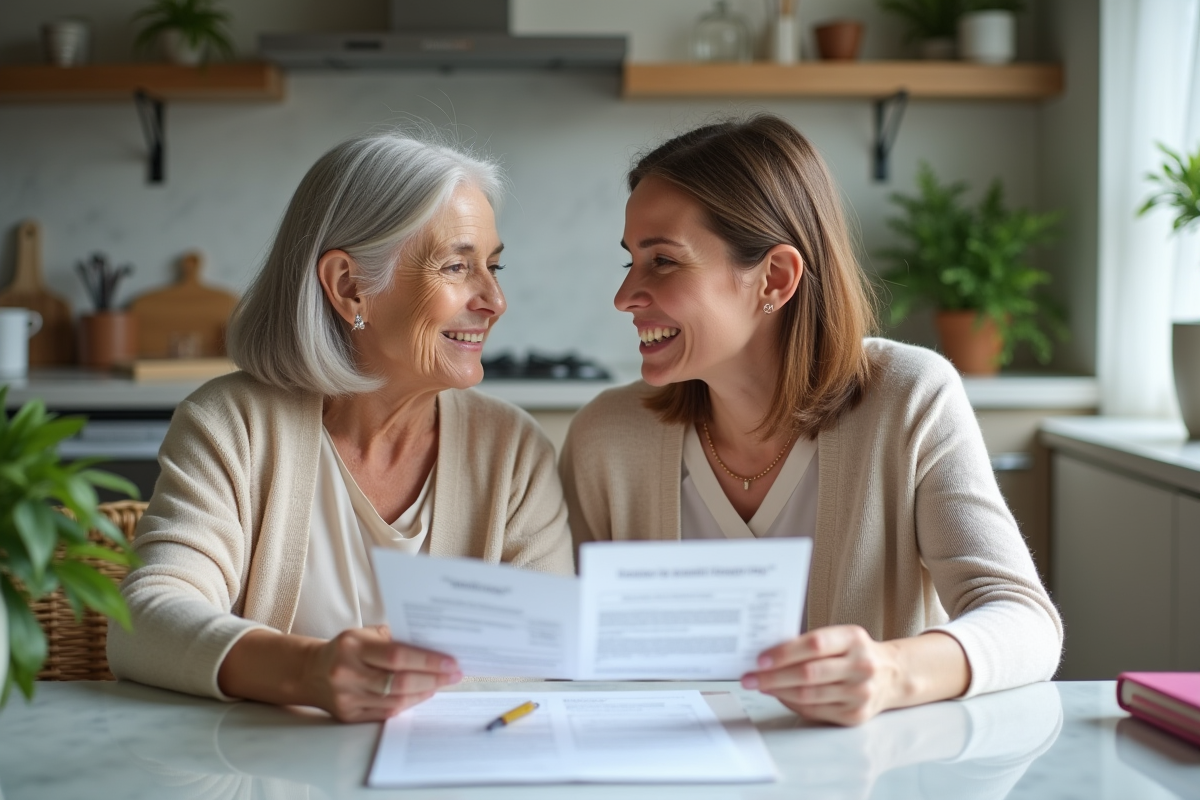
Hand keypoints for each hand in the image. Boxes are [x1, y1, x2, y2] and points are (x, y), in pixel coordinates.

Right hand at [303, 625, 460, 722]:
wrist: (310, 672)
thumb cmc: (345, 648)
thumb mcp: (364, 633)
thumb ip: (394, 638)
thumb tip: (434, 645)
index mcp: (353, 646)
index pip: (397, 656)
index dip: (428, 660)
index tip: (451, 662)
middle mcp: (348, 673)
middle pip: (399, 682)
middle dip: (433, 678)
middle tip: (455, 674)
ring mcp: (347, 697)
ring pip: (395, 700)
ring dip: (424, 692)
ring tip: (442, 683)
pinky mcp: (349, 715)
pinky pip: (386, 713)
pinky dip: (409, 703)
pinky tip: (423, 693)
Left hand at [741, 625, 900, 725]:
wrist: (892, 675)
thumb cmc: (855, 653)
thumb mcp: (841, 637)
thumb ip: (811, 644)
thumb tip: (768, 655)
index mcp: (854, 638)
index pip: (814, 644)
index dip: (784, 652)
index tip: (760, 659)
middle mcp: (861, 666)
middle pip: (808, 673)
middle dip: (772, 676)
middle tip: (749, 677)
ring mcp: (860, 693)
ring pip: (809, 695)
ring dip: (778, 691)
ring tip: (760, 686)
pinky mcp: (855, 715)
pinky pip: (815, 710)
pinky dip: (792, 703)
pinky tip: (779, 696)